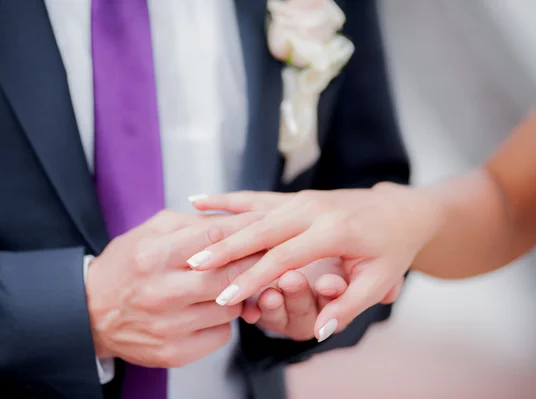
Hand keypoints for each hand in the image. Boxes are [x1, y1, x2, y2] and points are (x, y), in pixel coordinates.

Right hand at [85, 210, 263, 367]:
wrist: (91, 312)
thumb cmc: (127, 265)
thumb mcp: (152, 231)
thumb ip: (196, 223)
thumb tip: (242, 220)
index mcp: (153, 256)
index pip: (214, 238)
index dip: (245, 229)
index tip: (265, 224)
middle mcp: (160, 293)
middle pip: (229, 274)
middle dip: (253, 261)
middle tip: (265, 253)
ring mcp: (168, 327)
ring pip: (231, 306)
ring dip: (237, 293)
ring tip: (229, 283)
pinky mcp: (174, 353)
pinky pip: (222, 335)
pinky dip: (223, 321)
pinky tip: (210, 310)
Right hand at [188, 185, 437, 339]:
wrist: (399, 211)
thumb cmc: (390, 248)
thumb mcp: (380, 280)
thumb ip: (348, 306)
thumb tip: (319, 331)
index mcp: (333, 231)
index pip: (284, 259)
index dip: (253, 280)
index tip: (225, 297)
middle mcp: (312, 210)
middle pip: (260, 231)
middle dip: (225, 250)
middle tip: (194, 266)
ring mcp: (300, 199)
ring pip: (251, 212)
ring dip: (219, 227)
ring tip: (188, 240)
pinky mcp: (293, 197)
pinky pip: (254, 197)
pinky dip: (225, 200)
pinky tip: (197, 200)